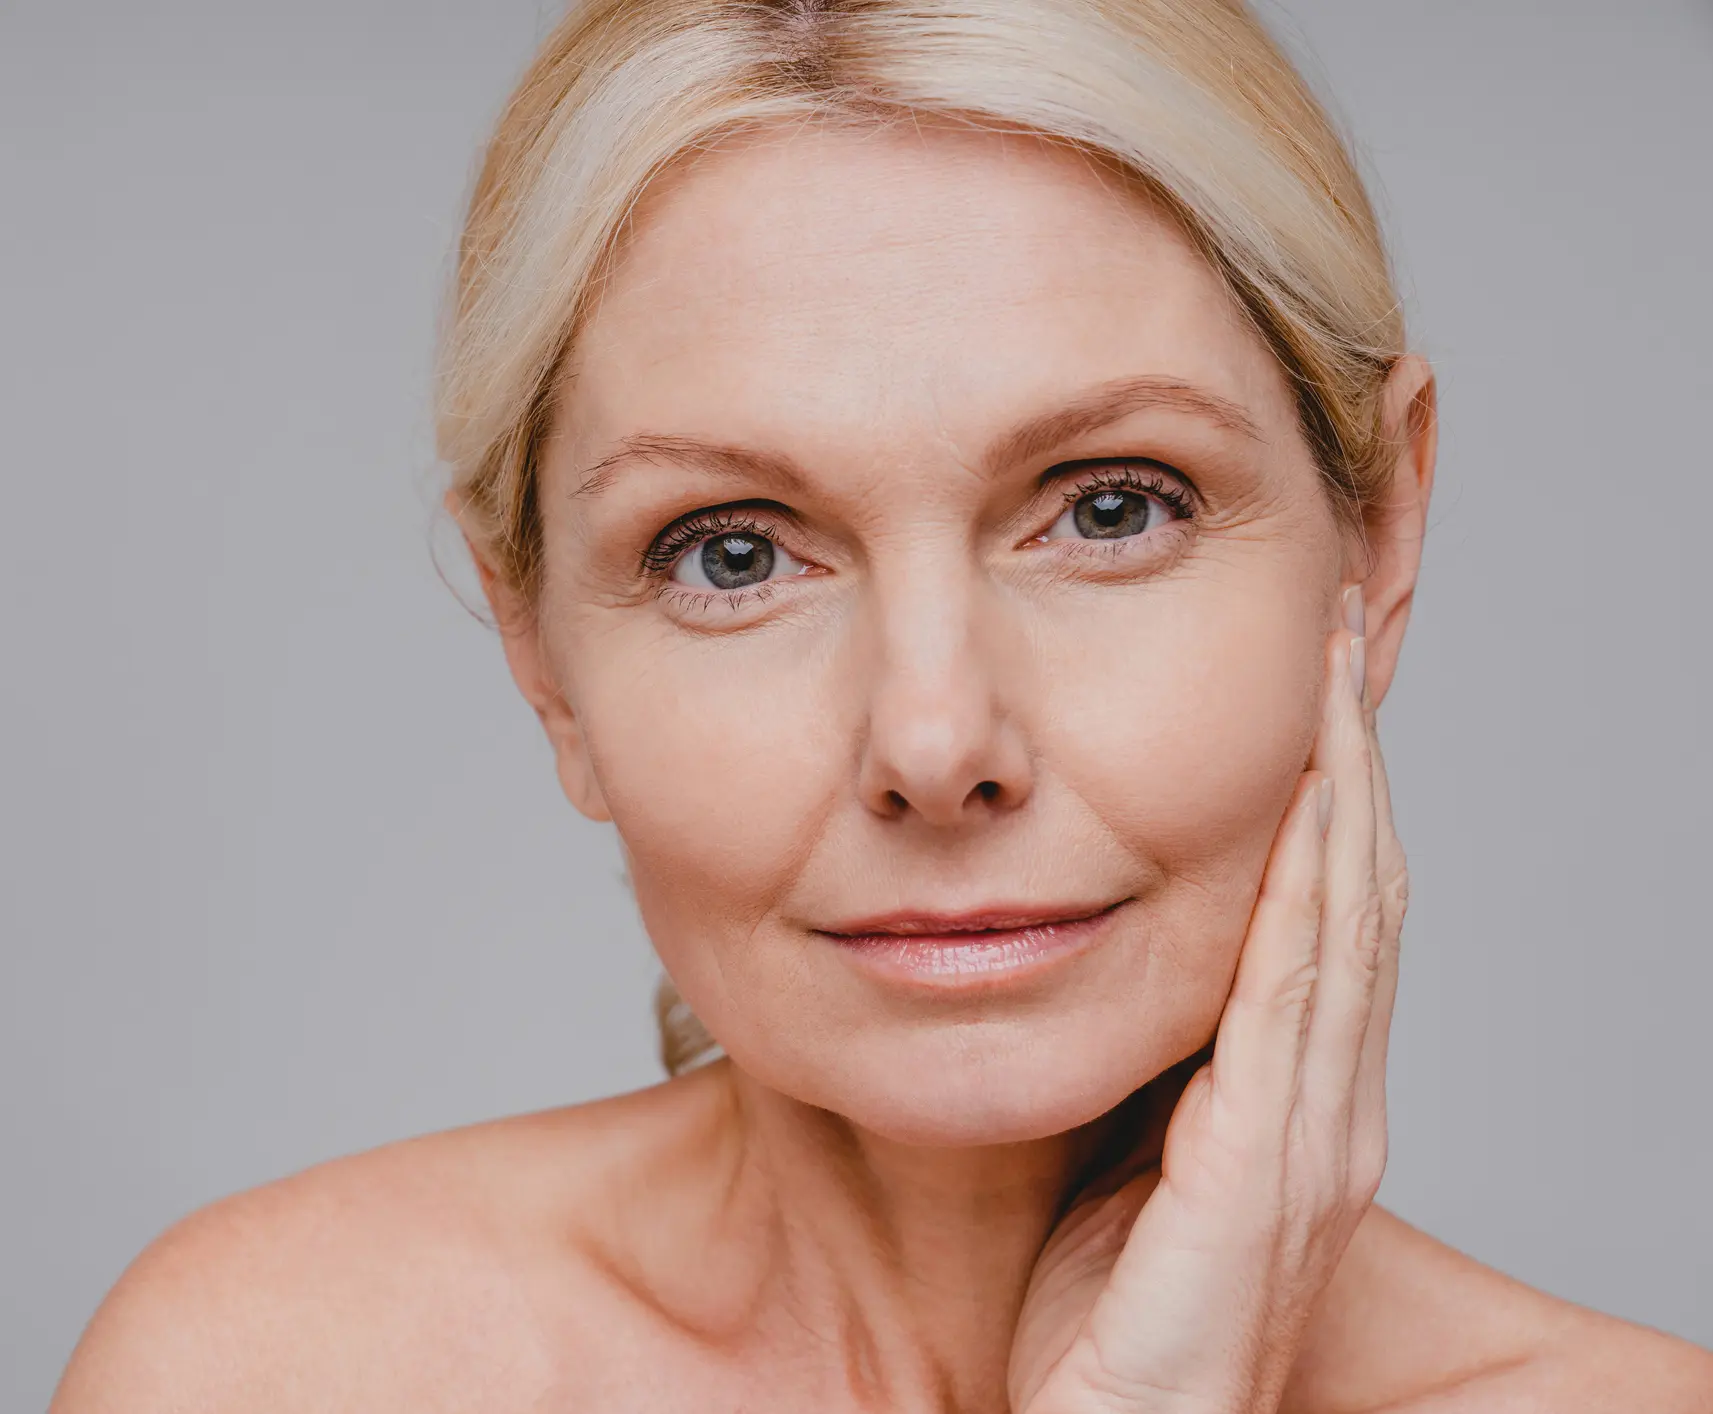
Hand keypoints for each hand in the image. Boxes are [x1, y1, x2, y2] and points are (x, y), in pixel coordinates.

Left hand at [1009, 586, 1406, 1413]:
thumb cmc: (1105, 1320)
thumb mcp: (1128, 1162)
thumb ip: (1149, 1068)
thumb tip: (1113, 964)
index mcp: (1296, 1106)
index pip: (1329, 920)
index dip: (1333, 802)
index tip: (1312, 694)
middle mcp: (1330, 1112)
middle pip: (1360, 898)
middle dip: (1352, 764)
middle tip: (1338, 643)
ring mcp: (1312, 1142)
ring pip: (1345, 927)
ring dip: (1345, 796)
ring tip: (1333, 684)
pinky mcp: (1266, 1173)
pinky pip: (1295, 1002)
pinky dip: (1309, 894)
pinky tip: (1307, 809)